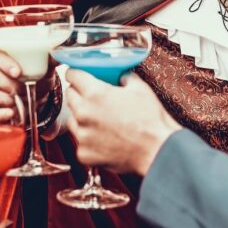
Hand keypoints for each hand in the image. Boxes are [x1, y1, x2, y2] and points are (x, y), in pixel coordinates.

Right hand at [0, 50, 55, 123]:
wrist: (38, 98)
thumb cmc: (37, 79)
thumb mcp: (46, 69)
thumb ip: (49, 60)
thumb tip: (56, 52)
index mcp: (4, 60)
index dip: (6, 64)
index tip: (18, 72)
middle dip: (7, 83)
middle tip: (21, 88)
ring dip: (5, 98)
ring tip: (18, 100)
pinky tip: (11, 112)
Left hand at [66, 70, 180, 175]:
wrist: (157, 151)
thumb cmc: (150, 120)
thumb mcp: (140, 88)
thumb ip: (125, 77)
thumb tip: (121, 76)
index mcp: (95, 93)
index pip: (72, 75)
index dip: (76, 73)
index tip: (78, 75)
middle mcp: (83, 113)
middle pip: (70, 96)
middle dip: (79, 94)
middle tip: (93, 98)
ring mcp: (82, 135)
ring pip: (72, 120)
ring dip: (82, 118)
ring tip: (101, 121)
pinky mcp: (84, 153)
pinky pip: (80, 142)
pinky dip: (89, 140)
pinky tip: (105, 139)